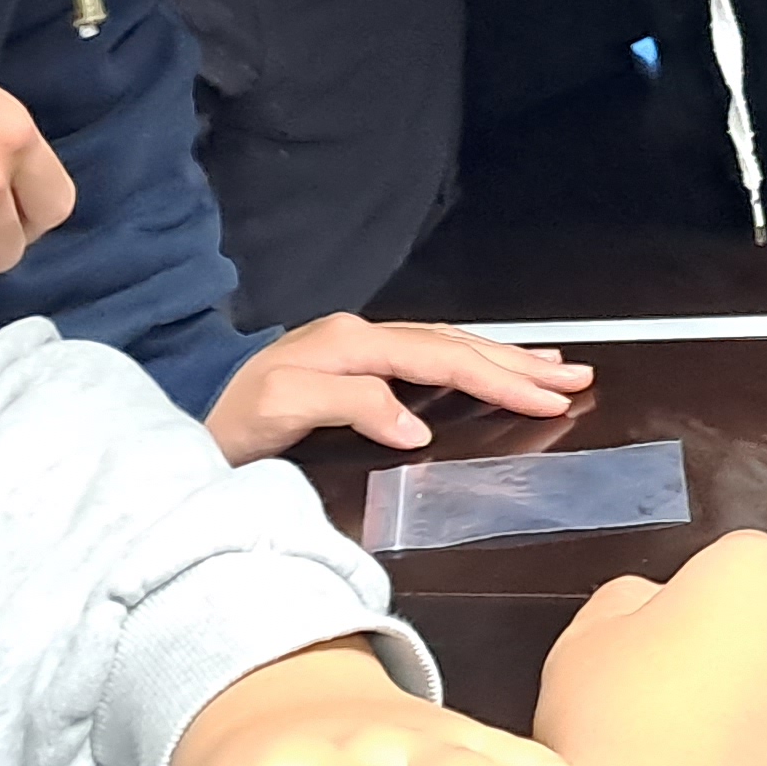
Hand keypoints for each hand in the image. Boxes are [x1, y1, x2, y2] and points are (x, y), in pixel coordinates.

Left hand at [206, 317, 594, 464]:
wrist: (189, 429)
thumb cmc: (232, 426)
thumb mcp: (282, 412)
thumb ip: (350, 407)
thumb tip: (417, 426)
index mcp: (352, 343)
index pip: (442, 359)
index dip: (498, 379)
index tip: (547, 400)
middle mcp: (360, 335)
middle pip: (455, 345)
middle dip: (519, 363)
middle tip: (576, 378)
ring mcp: (358, 346)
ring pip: (448, 345)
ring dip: (503, 357)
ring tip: (554, 366)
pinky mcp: (354, 364)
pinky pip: (429, 355)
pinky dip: (471, 360)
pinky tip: (489, 366)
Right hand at [534, 531, 766, 765]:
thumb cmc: (613, 729)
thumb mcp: (588, 635)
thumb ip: (634, 596)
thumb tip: (662, 602)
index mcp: (758, 566)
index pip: (726, 572)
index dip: (685, 617)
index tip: (656, 664)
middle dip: (746, 654)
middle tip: (686, 712)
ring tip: (716, 761)